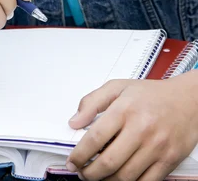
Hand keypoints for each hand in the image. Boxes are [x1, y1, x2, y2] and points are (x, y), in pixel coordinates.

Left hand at [66, 71, 197, 180]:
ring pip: (125, 176)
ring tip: (98, 178)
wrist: (187, 100)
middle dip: (90, 173)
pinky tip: (119, 179)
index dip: (79, 154)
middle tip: (82, 173)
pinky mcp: (169, 160)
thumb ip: (92, 101)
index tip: (72, 161)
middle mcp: (141, 129)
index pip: (95, 138)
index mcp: (125, 109)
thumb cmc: (150, 94)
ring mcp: (156, 147)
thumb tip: (74, 122)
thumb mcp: (117, 87)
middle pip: (108, 162)